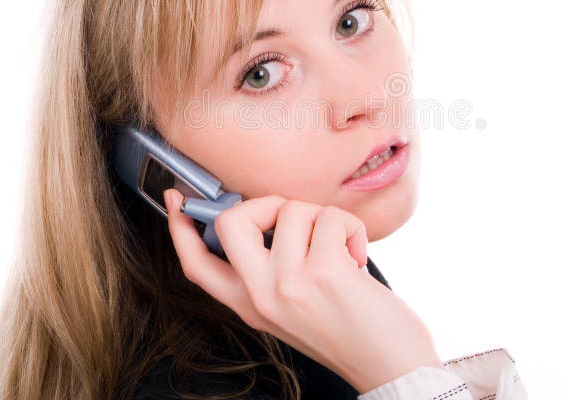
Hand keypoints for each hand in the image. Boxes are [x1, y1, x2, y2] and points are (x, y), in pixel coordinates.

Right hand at [163, 189, 443, 392]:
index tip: (177, 199)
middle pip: (230, 222)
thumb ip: (271, 270)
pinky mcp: (323, 272)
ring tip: (341, 249)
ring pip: (291, 208)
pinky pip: (328, 217)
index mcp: (248, 305)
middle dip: (266, 203)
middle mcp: (261, 295)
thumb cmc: (351, 331)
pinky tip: (356, 257)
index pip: (196, 264)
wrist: (390, 367)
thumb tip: (268, 216)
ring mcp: (289, 284)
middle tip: (296, 220)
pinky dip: (350, 228)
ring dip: (324, 218)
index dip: (180, 228)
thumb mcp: (292, 307)